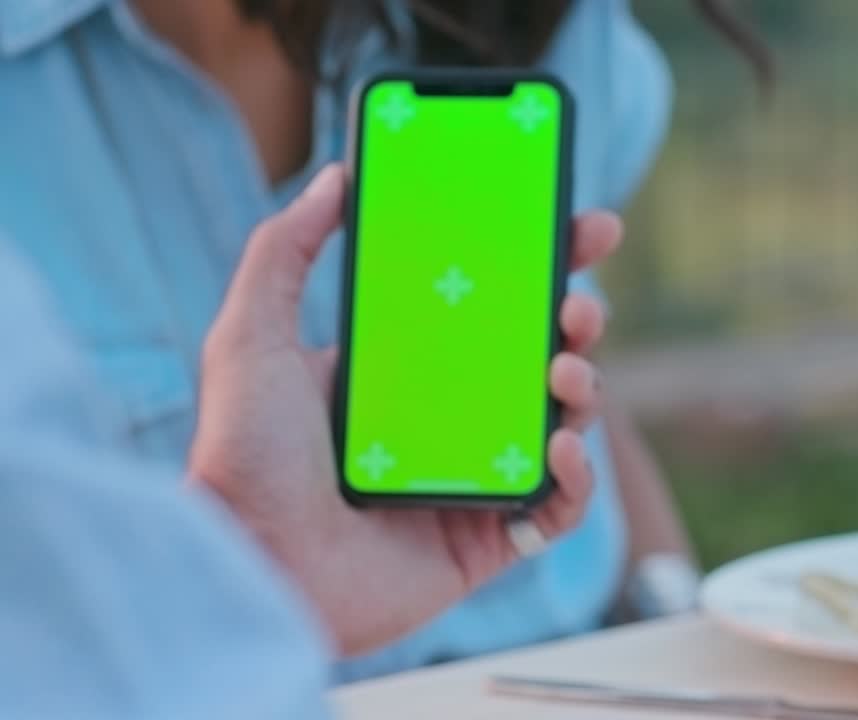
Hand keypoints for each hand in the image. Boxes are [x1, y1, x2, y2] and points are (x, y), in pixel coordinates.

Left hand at [189, 164, 620, 656]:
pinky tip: (560, 449)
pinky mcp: (489, 537)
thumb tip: (336, 177)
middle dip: (578, 321)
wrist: (250, 566)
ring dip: (584, 388)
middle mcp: (448, 417)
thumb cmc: (243, 457)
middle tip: (581, 306)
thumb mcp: (250, 336)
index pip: (489, 305)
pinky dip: (577, 477)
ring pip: (561, 422)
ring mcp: (474, 476)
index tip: (579, 228)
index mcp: (407, 367)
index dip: (541, 267)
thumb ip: (285, 249)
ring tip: (566, 371)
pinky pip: (558, 505)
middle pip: (539, 356)